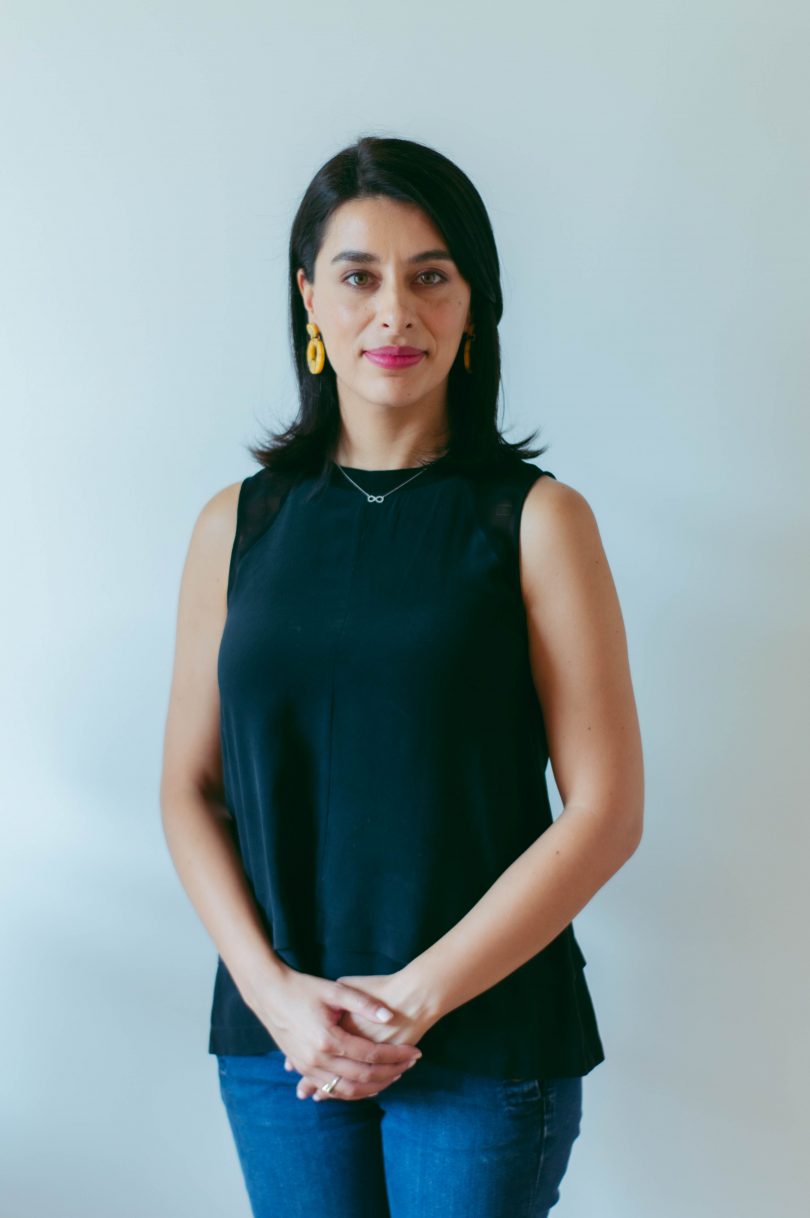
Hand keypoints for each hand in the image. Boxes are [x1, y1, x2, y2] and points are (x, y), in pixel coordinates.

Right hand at [251, 966, 421, 1099]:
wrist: (269, 993)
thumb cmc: (303, 988)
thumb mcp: (335, 989)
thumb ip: (364, 1004)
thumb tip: (390, 1015)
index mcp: (328, 1039)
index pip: (372, 1055)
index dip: (396, 1055)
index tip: (415, 1052)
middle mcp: (317, 1059)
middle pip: (363, 1077)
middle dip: (391, 1073)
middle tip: (410, 1065)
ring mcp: (308, 1067)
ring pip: (347, 1090)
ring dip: (373, 1087)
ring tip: (394, 1077)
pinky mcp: (302, 1068)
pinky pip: (331, 1089)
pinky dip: (351, 1092)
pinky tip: (367, 1086)